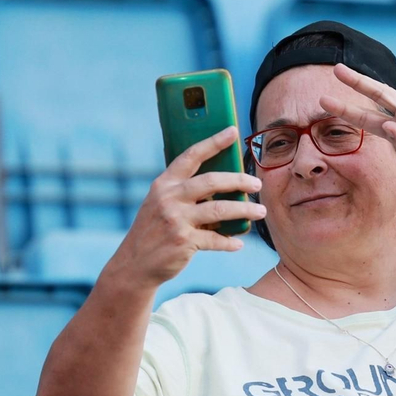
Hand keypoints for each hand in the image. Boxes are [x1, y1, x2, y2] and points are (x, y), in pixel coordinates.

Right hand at [104, 126, 266, 288]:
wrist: (134, 264)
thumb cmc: (153, 232)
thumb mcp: (160, 205)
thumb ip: (184, 193)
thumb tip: (223, 186)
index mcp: (164, 184)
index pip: (191, 156)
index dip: (213, 142)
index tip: (233, 131)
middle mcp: (169, 198)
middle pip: (212, 181)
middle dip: (239, 180)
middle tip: (257, 183)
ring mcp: (176, 220)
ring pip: (219, 210)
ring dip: (244, 210)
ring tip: (261, 211)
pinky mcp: (183, 242)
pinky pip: (215, 240)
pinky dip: (229, 242)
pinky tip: (238, 243)